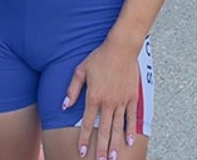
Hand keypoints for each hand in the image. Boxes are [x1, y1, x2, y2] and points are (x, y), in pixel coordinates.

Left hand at [65, 36, 141, 159]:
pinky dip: (130, 130)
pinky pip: (131, 117)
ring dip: (115, 144)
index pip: (86, 123)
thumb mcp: (80, 70)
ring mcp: (121, 101)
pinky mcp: (132, 98)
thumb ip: (72, 90)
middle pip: (103, 130)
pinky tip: (129, 142)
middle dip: (100, 148)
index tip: (81, 152)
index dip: (83, 139)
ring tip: (113, 158)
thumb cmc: (99, 57)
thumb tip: (64, 106)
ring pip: (118, 127)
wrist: (121, 48)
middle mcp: (108, 102)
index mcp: (94, 96)